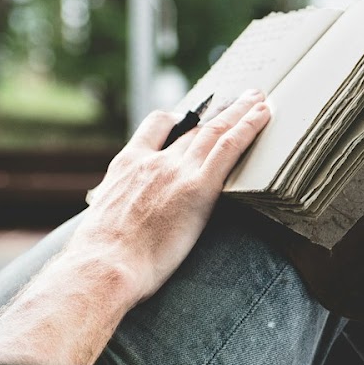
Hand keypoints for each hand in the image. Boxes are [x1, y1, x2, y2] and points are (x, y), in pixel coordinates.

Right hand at [71, 89, 269, 305]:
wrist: (103, 265)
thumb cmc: (100, 258)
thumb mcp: (102, 219)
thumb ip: (120, 208)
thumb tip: (125, 223)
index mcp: (127, 165)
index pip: (155, 126)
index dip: (177, 118)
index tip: (192, 115)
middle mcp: (153, 160)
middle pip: (192, 127)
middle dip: (217, 112)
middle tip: (238, 99)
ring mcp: (176, 171)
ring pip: (214, 131)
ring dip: (240, 112)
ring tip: (259, 99)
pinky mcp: (198, 188)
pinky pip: (228, 147)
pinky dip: (249, 126)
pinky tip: (263, 115)